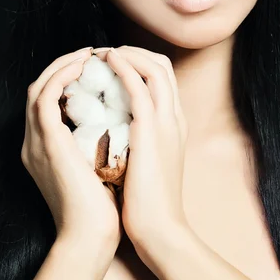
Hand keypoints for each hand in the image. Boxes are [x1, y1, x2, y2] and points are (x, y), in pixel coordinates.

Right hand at [21, 47, 122, 246]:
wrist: (92, 233)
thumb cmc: (103, 203)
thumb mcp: (98, 162)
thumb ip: (98, 139)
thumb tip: (121, 116)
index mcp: (48, 146)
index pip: (50, 99)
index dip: (69, 76)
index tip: (96, 65)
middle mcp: (36, 141)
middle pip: (39, 87)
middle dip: (64, 65)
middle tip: (91, 53)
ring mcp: (37, 142)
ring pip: (37, 86)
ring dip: (62, 64)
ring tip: (88, 54)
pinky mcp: (47, 142)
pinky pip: (44, 98)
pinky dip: (61, 76)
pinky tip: (83, 67)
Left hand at [95, 45, 188, 254]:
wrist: (160, 228)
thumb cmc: (148, 201)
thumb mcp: (147, 161)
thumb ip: (139, 139)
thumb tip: (116, 126)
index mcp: (174, 123)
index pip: (164, 77)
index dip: (140, 62)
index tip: (114, 62)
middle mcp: (175, 116)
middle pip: (163, 65)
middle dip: (135, 51)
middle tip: (107, 52)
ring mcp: (167, 121)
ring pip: (155, 68)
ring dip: (129, 53)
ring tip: (105, 52)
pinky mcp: (152, 129)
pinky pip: (140, 86)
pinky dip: (126, 67)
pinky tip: (109, 61)